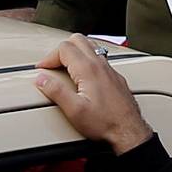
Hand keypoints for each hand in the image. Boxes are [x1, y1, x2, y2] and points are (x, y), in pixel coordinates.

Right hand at [33, 34, 154, 154]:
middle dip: (61, 50)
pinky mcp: (115, 77)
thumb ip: (56, 92)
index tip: (43, 69)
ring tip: (65, 66)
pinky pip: (99, 57)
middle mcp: (100, 65)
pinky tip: (83, 74)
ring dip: (75, 51)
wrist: (129, 131)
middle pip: (77, 40)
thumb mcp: (74, 111)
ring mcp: (109, 69)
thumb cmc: (105, 123)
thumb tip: (42, 79)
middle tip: (53, 65)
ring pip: (90, 45)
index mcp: (88, 69)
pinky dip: (86, 59)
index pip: (64, 48)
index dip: (49, 57)